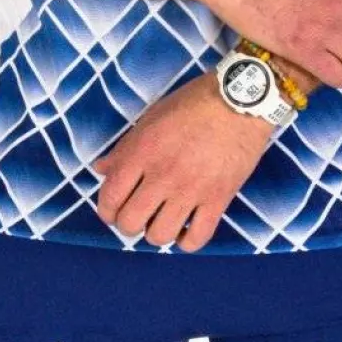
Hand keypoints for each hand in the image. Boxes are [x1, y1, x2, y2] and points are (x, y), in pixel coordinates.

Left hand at [89, 73, 275, 252]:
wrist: (241, 100)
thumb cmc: (193, 103)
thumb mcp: (151, 118)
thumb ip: (124, 148)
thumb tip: (100, 169)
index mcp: (142, 152)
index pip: (110, 197)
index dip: (107, 211)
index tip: (113, 212)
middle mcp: (163, 175)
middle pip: (130, 223)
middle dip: (129, 225)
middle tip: (138, 216)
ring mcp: (191, 189)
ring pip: (160, 235)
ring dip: (156, 234)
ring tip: (162, 222)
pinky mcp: (219, 199)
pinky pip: (197, 238)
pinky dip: (187, 241)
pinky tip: (186, 230)